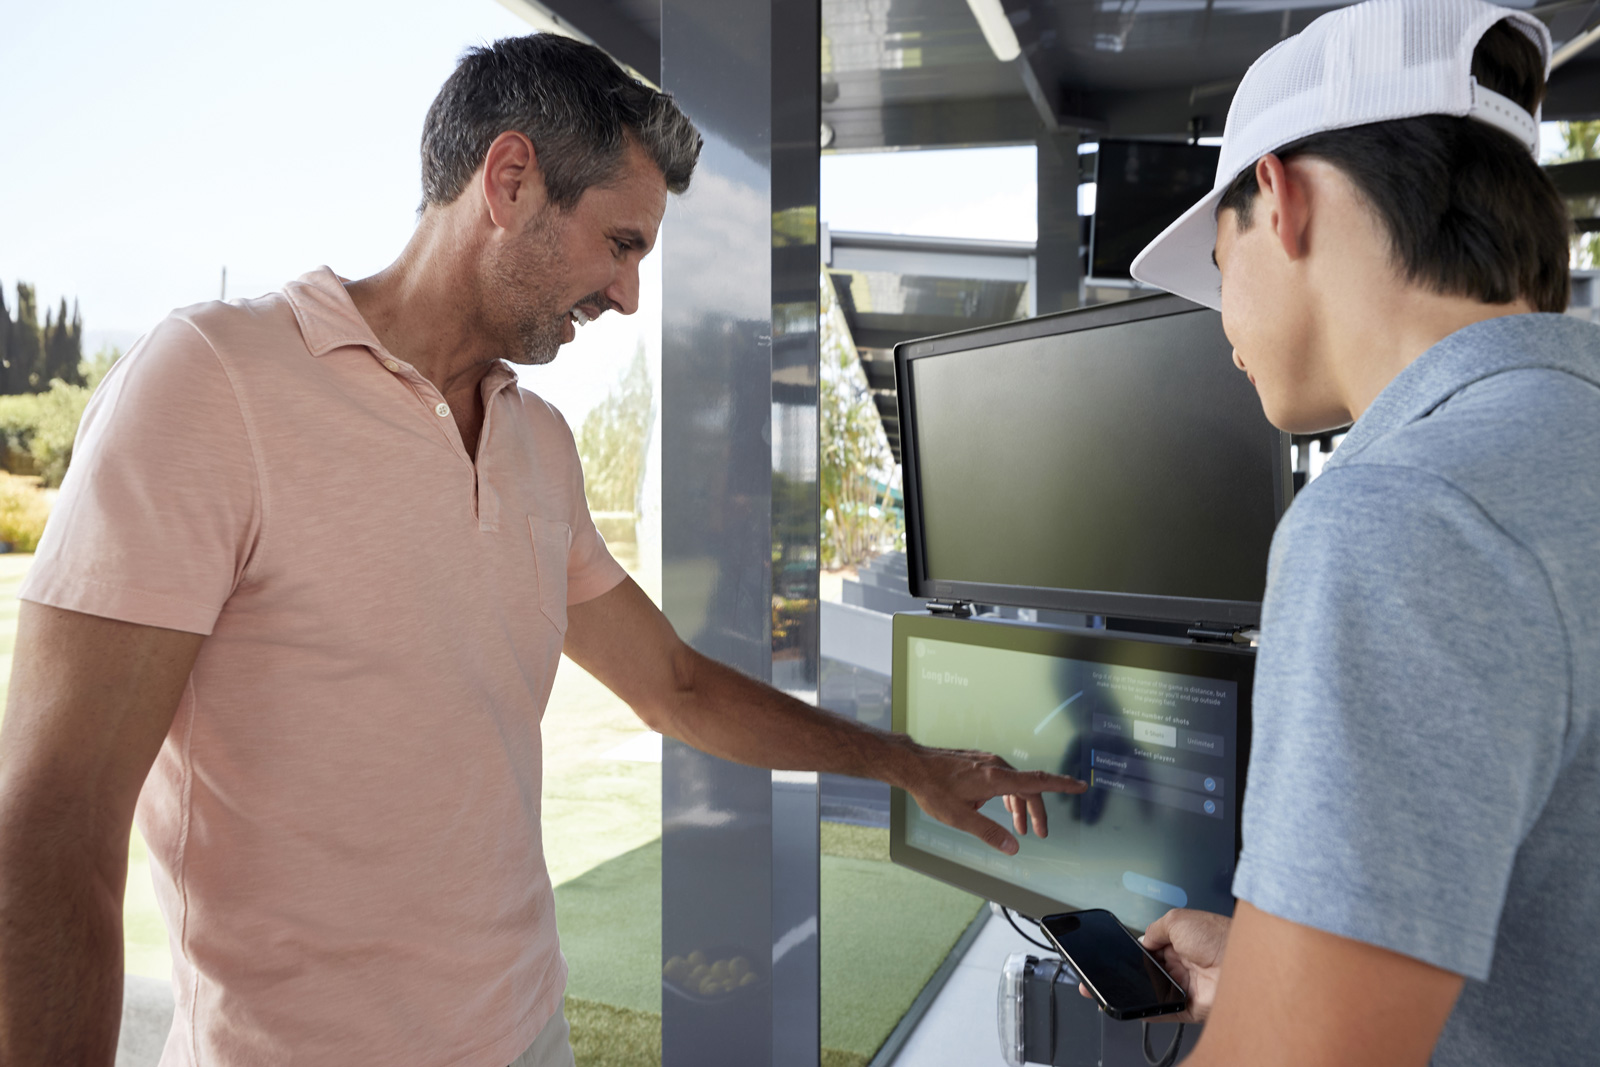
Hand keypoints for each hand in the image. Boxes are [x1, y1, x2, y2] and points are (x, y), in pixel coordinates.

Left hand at [900, 744, 1086, 854]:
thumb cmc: (933, 789)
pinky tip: (991, 807)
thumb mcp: (960, 818)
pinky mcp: (978, 761)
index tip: (1081, 786)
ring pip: (1014, 783)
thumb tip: (1013, 847)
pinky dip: (1005, 794)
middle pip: (1028, 788)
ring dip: (1019, 805)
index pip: (1037, 782)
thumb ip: (989, 833)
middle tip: (1040, 833)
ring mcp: (986, 761)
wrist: (913, 765)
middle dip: (1036, 811)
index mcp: (995, 778)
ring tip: (1017, 827)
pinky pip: (1001, 778)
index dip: (1062, 785)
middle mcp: (995, 766)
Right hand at [1078, 908, 1229, 1022]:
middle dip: (1134, 971)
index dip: (1135, 952)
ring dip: (1140, 990)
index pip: (1150, 948)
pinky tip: (1135, 1008)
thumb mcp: (1178, 919)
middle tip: (1119, 971)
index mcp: (1180, 941)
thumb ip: (1155, 930)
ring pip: (1153, 993)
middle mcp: (1183, 964)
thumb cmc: (1219, 937)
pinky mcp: (1188, 1007)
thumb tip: (1141, 941)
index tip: (1120, 954)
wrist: (1243, 964)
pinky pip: (1163, 1013)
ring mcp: (1185, 986)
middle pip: (1149, 971)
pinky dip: (1149, 1012)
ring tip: (1127, 985)